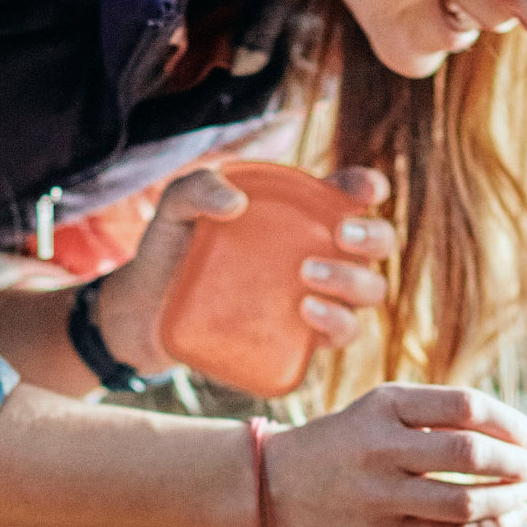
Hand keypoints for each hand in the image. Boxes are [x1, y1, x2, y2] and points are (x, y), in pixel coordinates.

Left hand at [95, 166, 394, 373]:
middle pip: (377, 245)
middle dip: (373, 236)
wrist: (150, 312)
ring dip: (352, 281)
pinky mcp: (305, 339)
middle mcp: (322, 254)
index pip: (350, 194)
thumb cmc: (173, 249)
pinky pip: (341, 335)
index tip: (367, 188)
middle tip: (341, 235)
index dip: (368, 187)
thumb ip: (197, 188)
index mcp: (302, 213)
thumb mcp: (176, 207)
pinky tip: (308, 311)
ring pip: (369, 292)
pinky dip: (335, 323)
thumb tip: (234, 204)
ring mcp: (319, 298)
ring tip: (307, 276)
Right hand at [264, 383, 526, 526]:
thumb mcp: (382, 410)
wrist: (276, 484)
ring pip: (464, 502)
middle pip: (469, 454)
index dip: (510, 422)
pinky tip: (508, 519)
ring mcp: (380, 495)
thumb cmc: (349, 443)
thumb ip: (440, 418)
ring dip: (508, 499)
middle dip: (516, 463)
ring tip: (526, 495)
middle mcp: (380, 447)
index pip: (466, 407)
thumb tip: (519, 439)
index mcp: (385, 404)